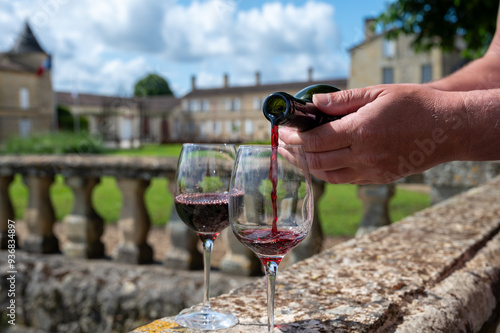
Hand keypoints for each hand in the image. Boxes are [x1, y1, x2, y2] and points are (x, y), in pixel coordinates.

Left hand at [279, 84, 468, 183]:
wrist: (449, 129)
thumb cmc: (415, 105)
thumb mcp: (378, 93)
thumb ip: (343, 100)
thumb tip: (314, 102)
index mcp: (361, 131)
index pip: (315, 140)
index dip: (296, 138)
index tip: (285, 133)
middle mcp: (364, 155)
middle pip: (317, 161)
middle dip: (295, 154)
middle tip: (283, 146)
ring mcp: (372, 170)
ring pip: (328, 176)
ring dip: (308, 167)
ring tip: (294, 157)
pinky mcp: (379, 178)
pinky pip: (345, 180)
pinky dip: (328, 173)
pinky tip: (320, 164)